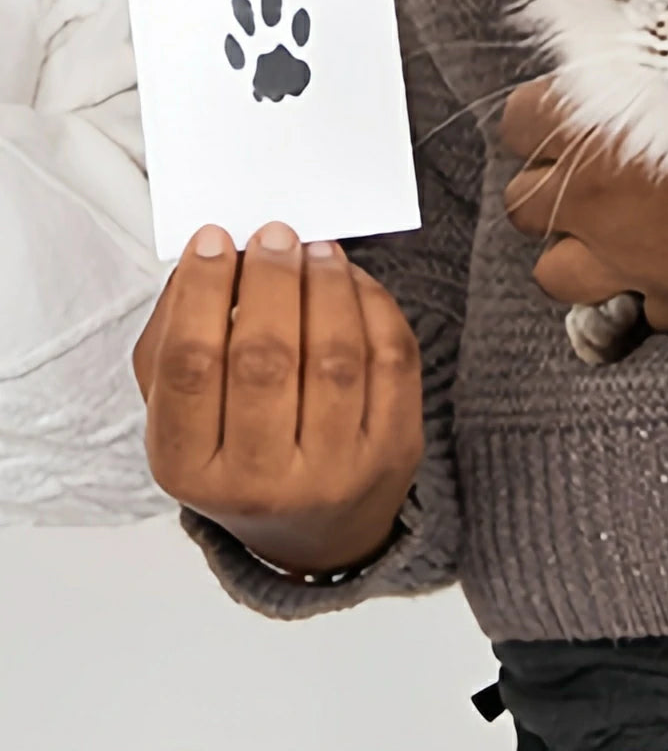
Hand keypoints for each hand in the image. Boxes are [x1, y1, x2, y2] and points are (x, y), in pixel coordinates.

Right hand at [133, 222, 422, 573]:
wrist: (315, 530)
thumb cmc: (239, 453)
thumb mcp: (182, 417)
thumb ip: (173, 340)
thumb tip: (203, 261)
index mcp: (190, 471)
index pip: (192, 366)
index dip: (203, 292)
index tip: (215, 240)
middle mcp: (262, 480)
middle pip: (265, 357)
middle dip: (271, 280)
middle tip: (274, 235)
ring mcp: (336, 469)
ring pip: (335, 355)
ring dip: (326, 286)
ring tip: (316, 249)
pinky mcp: (394, 449)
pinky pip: (391, 359)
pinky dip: (373, 305)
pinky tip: (352, 281)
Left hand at [501, 77, 667, 330]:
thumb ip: (628, 75)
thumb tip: (600, 80)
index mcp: (587, 123)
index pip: (516, 127)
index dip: (540, 129)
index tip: (566, 129)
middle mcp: (592, 194)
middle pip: (522, 204)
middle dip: (552, 196)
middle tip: (593, 184)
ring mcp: (630, 254)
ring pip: (555, 274)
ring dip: (579, 257)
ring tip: (615, 239)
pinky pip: (639, 314)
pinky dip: (652, 298)